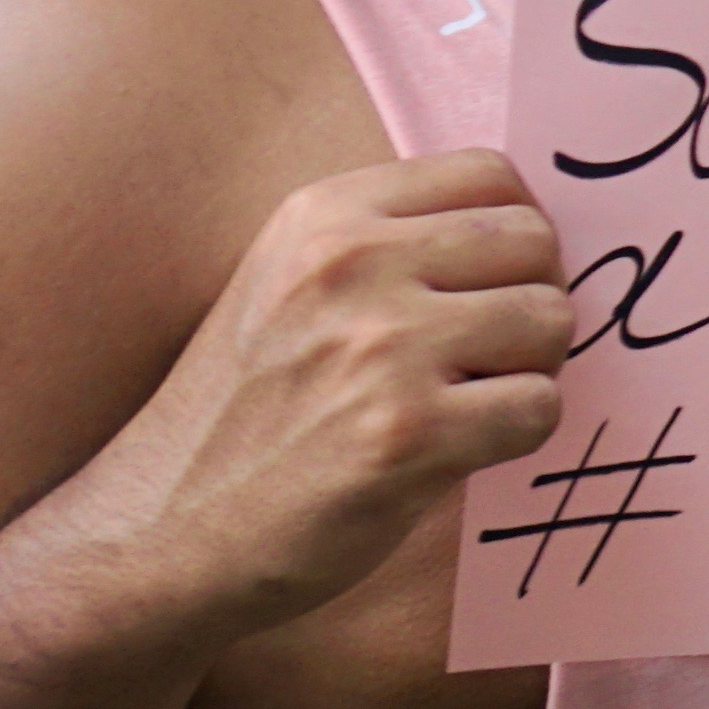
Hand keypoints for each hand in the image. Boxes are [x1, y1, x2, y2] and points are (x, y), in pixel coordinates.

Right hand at [51, 152, 570, 641]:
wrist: (157, 534)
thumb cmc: (245, 417)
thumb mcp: (291, 289)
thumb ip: (393, 247)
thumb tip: (539, 236)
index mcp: (324, 215)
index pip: (490, 174)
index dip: (514, 235)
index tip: (488, 286)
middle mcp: (350, 264)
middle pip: (535, 243)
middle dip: (529, 302)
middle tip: (483, 358)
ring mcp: (379, 346)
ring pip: (551, 321)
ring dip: (530, 371)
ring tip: (464, 404)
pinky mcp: (409, 433)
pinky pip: (541, 407)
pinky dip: (518, 435)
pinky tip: (456, 452)